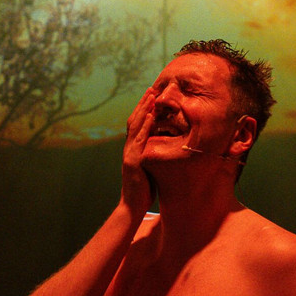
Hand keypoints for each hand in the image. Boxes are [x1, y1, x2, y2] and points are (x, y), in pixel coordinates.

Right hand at [121, 87, 156, 214]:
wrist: (132, 206)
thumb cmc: (144, 190)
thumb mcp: (150, 168)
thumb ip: (154, 156)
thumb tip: (166, 148)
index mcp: (134, 149)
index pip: (137, 124)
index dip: (144, 109)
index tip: (152, 96)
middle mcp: (129, 148)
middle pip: (134, 120)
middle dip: (143, 104)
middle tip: (152, 89)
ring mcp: (130, 154)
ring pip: (135, 126)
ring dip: (144, 110)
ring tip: (151, 96)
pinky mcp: (133, 162)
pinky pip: (139, 140)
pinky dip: (144, 126)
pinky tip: (151, 116)